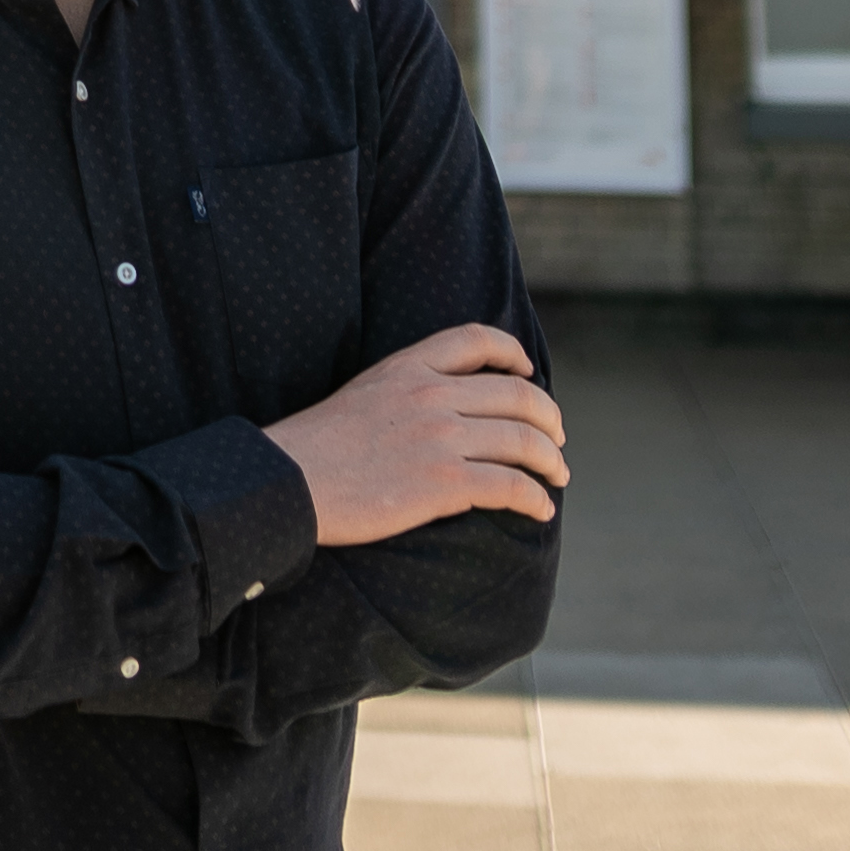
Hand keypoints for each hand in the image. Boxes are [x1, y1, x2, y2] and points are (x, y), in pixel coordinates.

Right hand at [264, 324, 563, 545]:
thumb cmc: (316, 446)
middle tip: (557, 439)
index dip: (513, 352)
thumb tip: (441, 410)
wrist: (291, 480)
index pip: (477, 339)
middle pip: (517, 394)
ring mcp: (440, 437)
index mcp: (409, 366)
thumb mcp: (364, 393)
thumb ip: (405, 391)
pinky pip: (510, 487)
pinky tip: (541, 511)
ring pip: (523, 441)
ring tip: (558, 475)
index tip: (528, 370)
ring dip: (551, 460)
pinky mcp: (443, 482)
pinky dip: (535, 499)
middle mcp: (432, 394)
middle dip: (548, 417)